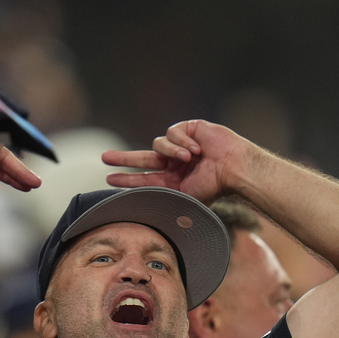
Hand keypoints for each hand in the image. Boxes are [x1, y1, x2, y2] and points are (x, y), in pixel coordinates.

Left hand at [102, 120, 253, 203]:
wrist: (234, 168)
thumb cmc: (213, 186)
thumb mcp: (184, 196)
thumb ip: (163, 198)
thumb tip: (141, 208)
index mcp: (173, 180)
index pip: (145, 179)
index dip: (126, 179)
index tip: (109, 179)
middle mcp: (174, 162)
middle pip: (142, 158)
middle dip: (123, 159)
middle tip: (104, 159)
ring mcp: (181, 145)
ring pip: (158, 144)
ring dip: (171, 151)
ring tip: (189, 158)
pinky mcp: (188, 129)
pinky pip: (172, 133)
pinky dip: (182, 141)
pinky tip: (197, 149)